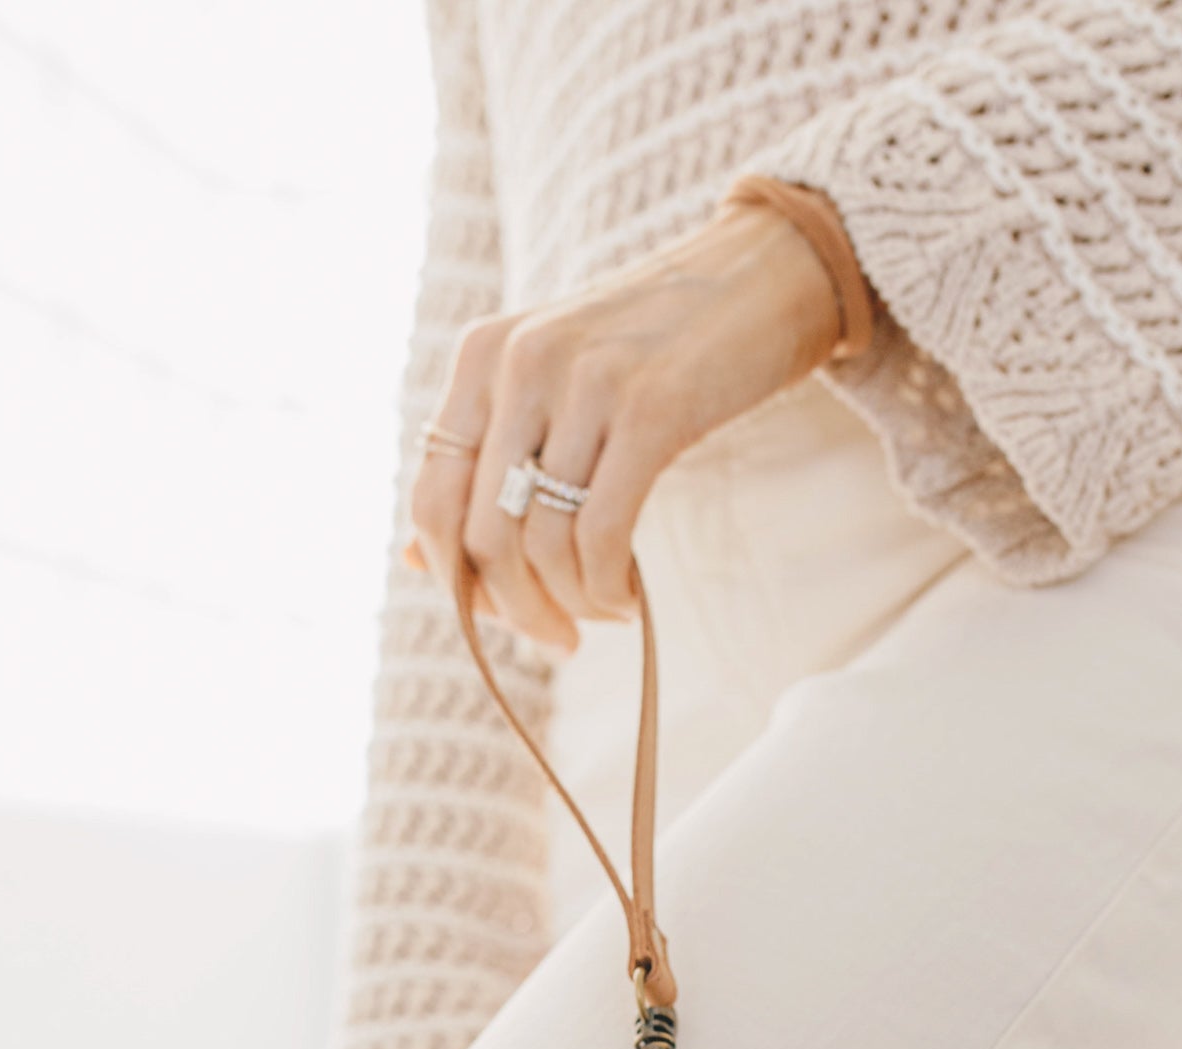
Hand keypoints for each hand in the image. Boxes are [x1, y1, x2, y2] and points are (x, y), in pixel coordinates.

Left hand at [405, 200, 842, 653]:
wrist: (765, 275)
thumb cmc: (658, 349)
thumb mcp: (555, 387)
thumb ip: (486, 463)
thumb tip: (416, 563)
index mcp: (482, 356)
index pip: (431, 500)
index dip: (460, 582)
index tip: (508, 616)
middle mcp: (520, 361)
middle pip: (483, 536)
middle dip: (519, 610)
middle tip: (560, 639)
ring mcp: (584, 381)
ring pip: (542, 544)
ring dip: (573, 603)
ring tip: (606, 612)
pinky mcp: (651, 408)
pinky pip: (602, 534)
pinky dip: (610, 588)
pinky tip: (631, 599)